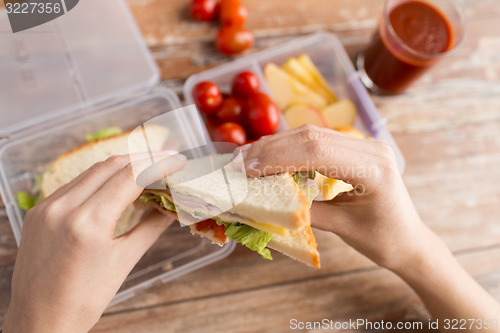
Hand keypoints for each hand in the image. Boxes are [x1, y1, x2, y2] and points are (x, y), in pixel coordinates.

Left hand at [3, 153, 185, 332]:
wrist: (39, 321)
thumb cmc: (84, 299)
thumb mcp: (124, 261)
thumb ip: (151, 226)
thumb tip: (171, 206)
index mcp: (88, 222)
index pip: (131, 176)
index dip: (159, 164)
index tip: (179, 161)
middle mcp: (64, 207)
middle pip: (111, 164)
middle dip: (143, 158)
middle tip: (168, 160)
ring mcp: (47, 207)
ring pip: (92, 170)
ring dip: (122, 165)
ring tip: (147, 169)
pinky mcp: (38, 211)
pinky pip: (75, 184)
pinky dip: (100, 178)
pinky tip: (116, 184)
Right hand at [242, 125, 499, 331]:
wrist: (409, 241)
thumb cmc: (383, 241)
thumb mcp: (343, 229)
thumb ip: (305, 212)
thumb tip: (264, 203)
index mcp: (374, 168)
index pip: (317, 151)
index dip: (278, 156)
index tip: (248, 168)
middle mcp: (370, 148)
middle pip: (312, 136)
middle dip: (271, 148)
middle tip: (240, 162)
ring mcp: (364, 145)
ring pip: (312, 134)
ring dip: (277, 145)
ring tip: (249, 159)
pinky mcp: (355, 149)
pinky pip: (317, 141)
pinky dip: (290, 148)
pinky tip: (271, 157)